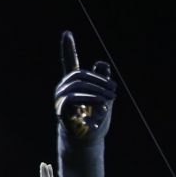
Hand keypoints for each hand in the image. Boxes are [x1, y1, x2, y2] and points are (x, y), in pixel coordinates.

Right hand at [54, 32, 115, 176]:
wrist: (88, 143)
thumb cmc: (95, 121)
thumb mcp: (104, 98)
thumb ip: (103, 80)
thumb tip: (101, 62)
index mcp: (74, 84)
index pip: (69, 62)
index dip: (68, 48)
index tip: (66, 33)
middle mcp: (64, 88)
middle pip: (81, 74)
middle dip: (100, 80)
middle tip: (114, 90)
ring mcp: (61, 98)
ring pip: (79, 84)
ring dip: (98, 89)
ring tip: (112, 98)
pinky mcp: (62, 109)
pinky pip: (75, 97)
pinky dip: (92, 99)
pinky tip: (103, 105)